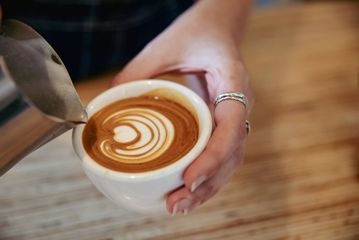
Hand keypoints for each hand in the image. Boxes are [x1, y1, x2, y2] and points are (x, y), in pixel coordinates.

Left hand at [111, 0, 252, 214]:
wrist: (219, 26)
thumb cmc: (196, 32)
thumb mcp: (164, 46)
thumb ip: (137, 72)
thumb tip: (104, 104)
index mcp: (233, 81)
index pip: (231, 125)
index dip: (213, 156)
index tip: (189, 179)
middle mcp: (241, 103)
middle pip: (233, 153)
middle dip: (207, 183)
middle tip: (176, 204)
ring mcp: (236, 115)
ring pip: (231, 160)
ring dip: (208, 186)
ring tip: (179, 206)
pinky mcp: (225, 122)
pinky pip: (222, 154)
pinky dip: (208, 175)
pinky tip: (189, 191)